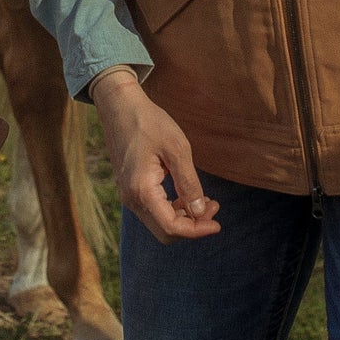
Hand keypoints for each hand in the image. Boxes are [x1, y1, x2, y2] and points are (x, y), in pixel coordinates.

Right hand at [91, 67, 220, 245]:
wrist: (120, 107)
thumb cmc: (150, 123)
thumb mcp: (177, 148)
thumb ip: (189, 183)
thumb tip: (199, 212)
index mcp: (141, 190)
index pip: (171, 226)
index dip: (197, 230)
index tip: (218, 223)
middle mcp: (131, 199)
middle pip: (164, 232)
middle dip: (192, 226)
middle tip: (214, 207)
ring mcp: (129, 196)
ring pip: (159, 223)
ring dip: (184, 218)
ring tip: (207, 200)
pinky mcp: (131, 189)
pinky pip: (154, 211)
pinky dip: (173, 209)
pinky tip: (189, 196)